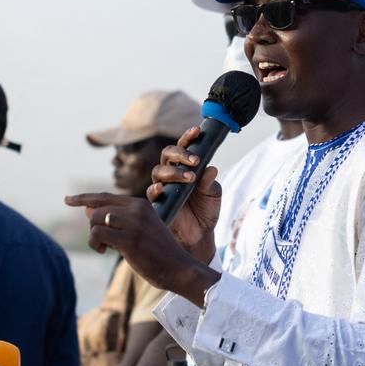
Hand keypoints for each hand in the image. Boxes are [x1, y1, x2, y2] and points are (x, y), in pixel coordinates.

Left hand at [63, 192, 219, 304]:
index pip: (105, 196)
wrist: (179, 268)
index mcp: (140, 204)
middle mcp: (137, 210)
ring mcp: (133, 224)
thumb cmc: (158, 252)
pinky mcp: (129, 239)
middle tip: (103, 242)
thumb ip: (117, 220)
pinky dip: (95, 243)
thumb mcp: (139, 230)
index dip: (84, 198)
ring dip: (94, 236)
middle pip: (97, 209)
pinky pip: (97, 234)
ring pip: (95, 220)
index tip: (67, 200)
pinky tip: (104, 251)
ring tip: (104, 247)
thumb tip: (87, 210)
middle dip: (93, 226)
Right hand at [147, 126, 222, 254]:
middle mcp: (172, 174)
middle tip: (194, 161)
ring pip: (159, 171)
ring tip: (190, 178)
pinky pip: (151, 192)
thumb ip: (210, 182)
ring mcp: (163, 187)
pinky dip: (156, 188)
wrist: (200, 234)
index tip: (197, 131)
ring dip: (173, 171)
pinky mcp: (157, 202)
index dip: (188, 137)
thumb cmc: (206, 211)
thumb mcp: (213, 194)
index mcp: (185, 167)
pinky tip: (163, 188)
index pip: (183, 147)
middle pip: (167, 155)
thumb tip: (211, 168)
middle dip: (180, 154)